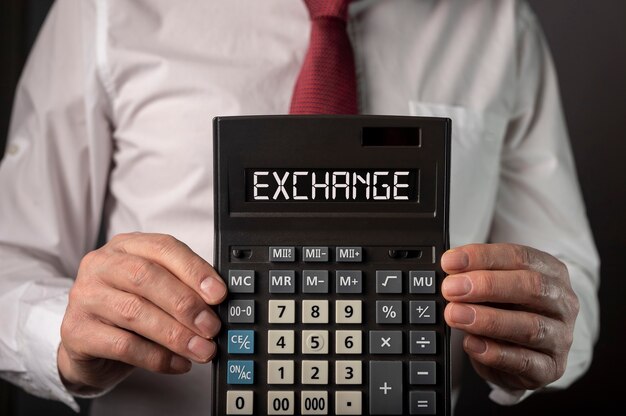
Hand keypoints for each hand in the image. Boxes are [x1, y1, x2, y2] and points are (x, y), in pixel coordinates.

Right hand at [58, 232, 226, 393]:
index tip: (219, 294)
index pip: (164, 248)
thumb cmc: (129, 309)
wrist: (87, 342)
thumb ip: (182, 287)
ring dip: (176, 335)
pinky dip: (157, 357)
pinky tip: (178, 363)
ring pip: (135, 312)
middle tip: (212, 327)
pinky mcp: (76, 331)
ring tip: (202, 350)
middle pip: (147, 277)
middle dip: (186, 304)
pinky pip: (123, 345)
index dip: (194, 270)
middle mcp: (101, 264)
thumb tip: (218, 302)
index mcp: (126, 245)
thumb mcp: (156, 290)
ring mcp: (84, 296)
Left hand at [441, 243, 578, 391]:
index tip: (450, 262)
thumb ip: (477, 278)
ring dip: (487, 320)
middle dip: (486, 286)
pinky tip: (471, 343)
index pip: (519, 257)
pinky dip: (495, 353)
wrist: (521, 357)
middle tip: (451, 288)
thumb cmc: (508, 311)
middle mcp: (562, 302)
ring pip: (529, 326)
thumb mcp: (495, 288)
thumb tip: (450, 273)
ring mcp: (560, 337)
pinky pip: (525, 362)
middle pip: (530, 287)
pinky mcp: (550, 368)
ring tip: (455, 315)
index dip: (483, 257)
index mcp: (551, 272)